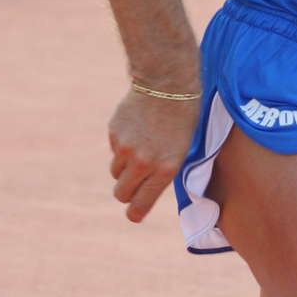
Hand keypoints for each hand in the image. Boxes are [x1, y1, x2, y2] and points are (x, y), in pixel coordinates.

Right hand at [108, 87, 199, 222]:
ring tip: (140, 148)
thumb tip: (145, 189)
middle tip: (132, 185)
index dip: (135, 213)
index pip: (140, 204)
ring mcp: (125, 148)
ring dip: (124, 168)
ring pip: (115, 172)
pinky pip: (114, 150)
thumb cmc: (182, 116)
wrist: (166, 81)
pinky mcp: (114, 133)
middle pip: (121, 194)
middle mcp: (143, 162)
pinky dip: (122, 145)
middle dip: (126, 193)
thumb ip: (163, 171)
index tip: (134, 214)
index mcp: (165, 169)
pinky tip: (136, 129)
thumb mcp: (181, 149)